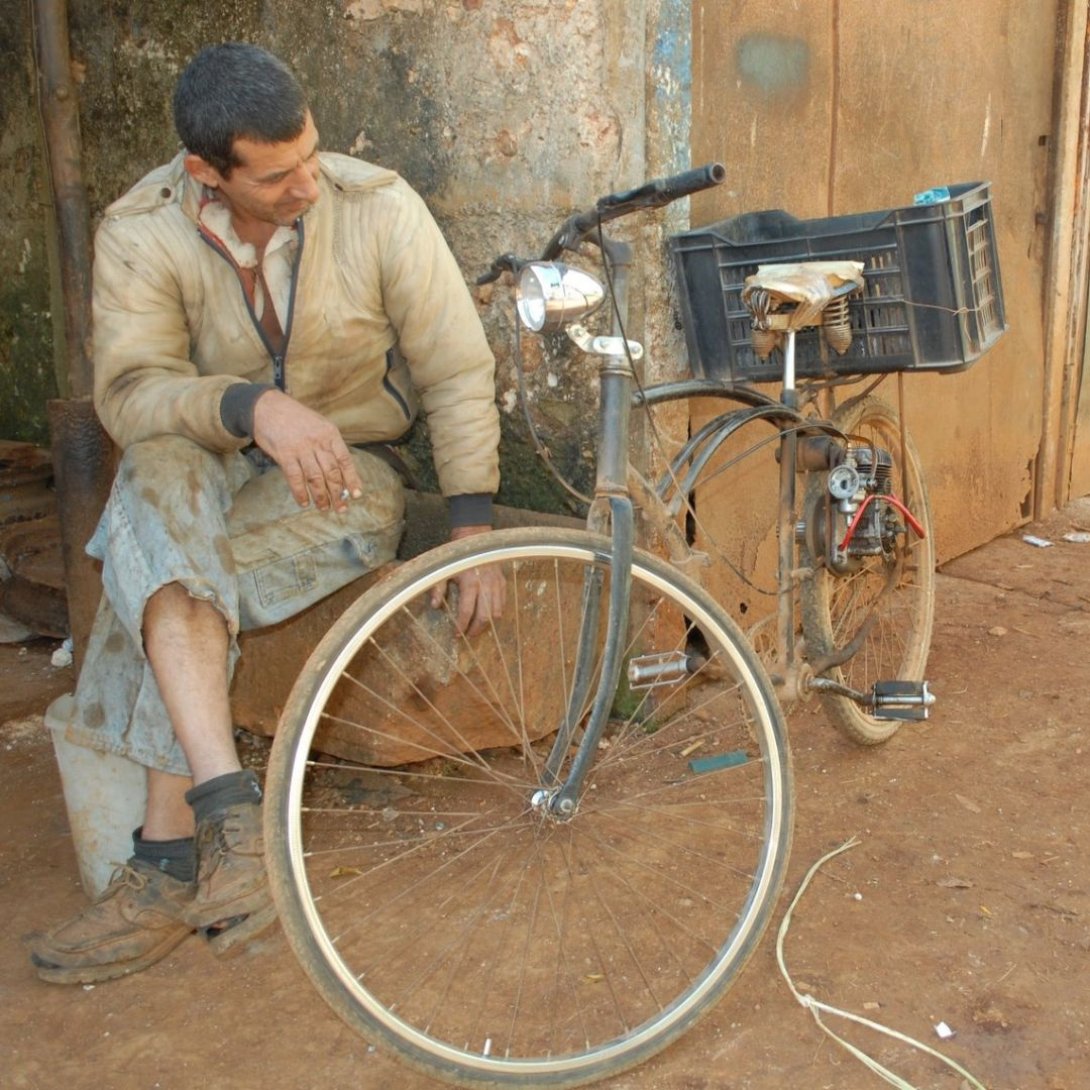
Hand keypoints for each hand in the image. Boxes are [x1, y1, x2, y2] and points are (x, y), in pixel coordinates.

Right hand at [252, 390, 362, 511]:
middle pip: (332, 472)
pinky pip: (295, 478)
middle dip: (338, 493)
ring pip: (315, 478)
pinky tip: (304, 502)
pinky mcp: (284, 454)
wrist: (267, 406)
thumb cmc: (295, 418)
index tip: (356, 495)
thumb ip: (329, 446)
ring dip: (321, 496)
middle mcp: (318, 441)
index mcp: (330, 434)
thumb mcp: (318, 425)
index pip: (345, 460)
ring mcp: (301, 448)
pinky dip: (300, 493)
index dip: (352, 479)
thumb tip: (340, 473)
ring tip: (324, 508)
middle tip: (341, 508)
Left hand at [430, 525, 505, 635]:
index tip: (457, 634)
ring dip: (487, 624)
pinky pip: (503, 603)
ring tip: (477, 628)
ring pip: (497, 612)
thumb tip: (435, 606)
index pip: (467, 611)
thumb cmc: (456, 556)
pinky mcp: (503, 582)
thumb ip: (438, 589)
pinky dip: (496, 612)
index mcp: (470, 582)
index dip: (462, 626)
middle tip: (468, 636)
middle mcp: (486, 585)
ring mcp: (496, 583)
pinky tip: (488, 616)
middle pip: (485, 616)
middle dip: (476, 629)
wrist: (474, 538)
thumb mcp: (442, 571)